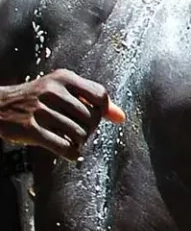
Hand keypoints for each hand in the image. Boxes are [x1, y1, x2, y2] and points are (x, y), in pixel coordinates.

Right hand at [0, 70, 124, 160]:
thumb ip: (91, 99)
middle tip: (77, 131)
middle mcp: (52, 91)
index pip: (100, 95)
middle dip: (88, 129)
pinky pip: (63, 147)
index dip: (103, 110)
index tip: (94, 116)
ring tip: (69, 138)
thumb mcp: (62, 89)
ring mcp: (40, 110)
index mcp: (63, 78)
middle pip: (91, 118)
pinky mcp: (29, 129)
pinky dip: (70, 153)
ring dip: (78, 142)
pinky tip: (66, 151)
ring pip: (79, 134)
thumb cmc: (36, 99)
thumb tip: (121, 117)